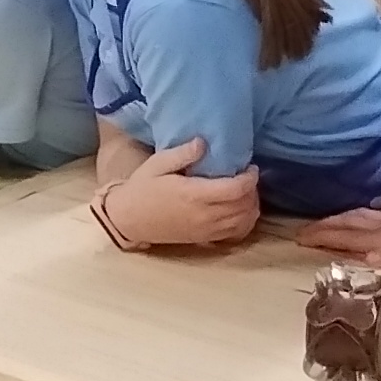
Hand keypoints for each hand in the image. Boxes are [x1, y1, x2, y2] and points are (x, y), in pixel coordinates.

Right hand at [94, 141, 263, 251]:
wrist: (128, 220)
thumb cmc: (142, 188)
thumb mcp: (157, 164)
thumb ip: (182, 154)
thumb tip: (204, 142)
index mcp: (194, 195)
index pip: (235, 189)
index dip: (250, 178)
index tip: (249, 166)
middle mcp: (205, 215)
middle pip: (245, 205)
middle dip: (252, 190)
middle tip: (246, 176)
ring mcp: (206, 230)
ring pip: (244, 221)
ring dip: (251, 205)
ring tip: (244, 192)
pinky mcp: (205, 238)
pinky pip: (236, 234)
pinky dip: (245, 222)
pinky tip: (241, 211)